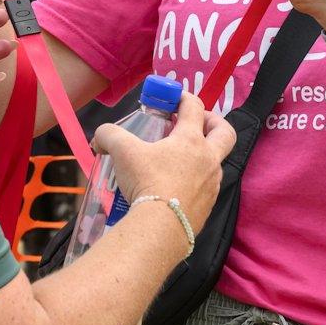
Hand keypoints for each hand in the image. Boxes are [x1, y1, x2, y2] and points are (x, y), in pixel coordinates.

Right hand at [94, 93, 235, 237]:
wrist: (160, 228)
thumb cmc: (146, 181)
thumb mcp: (122, 152)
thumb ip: (109, 136)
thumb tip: (100, 137)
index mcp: (191, 140)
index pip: (194, 106)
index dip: (183, 97)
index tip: (172, 98)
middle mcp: (208, 159)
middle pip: (225, 132)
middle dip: (213, 122)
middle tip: (196, 123)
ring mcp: (212, 184)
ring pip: (216, 162)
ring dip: (202, 155)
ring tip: (177, 160)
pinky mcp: (209, 206)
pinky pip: (206, 187)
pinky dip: (195, 181)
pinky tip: (175, 186)